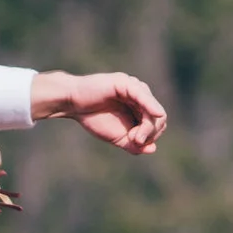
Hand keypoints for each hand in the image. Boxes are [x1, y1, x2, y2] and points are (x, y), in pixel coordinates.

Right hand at [44, 71, 166, 153]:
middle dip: (150, 133)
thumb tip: (153, 149)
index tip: (135, 143)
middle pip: (159, 117)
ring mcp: (134, 88)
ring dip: (148, 127)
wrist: (72, 104)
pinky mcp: (125, 83)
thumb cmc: (93, 117)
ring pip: (153, 109)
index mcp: (139, 107)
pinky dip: (151, 106)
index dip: (151, 136)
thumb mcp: (116, 137)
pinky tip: (157, 115)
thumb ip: (134, 144)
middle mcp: (140, 96)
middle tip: (135, 141)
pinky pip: (143, 96)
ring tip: (134, 138)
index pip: (157, 123)